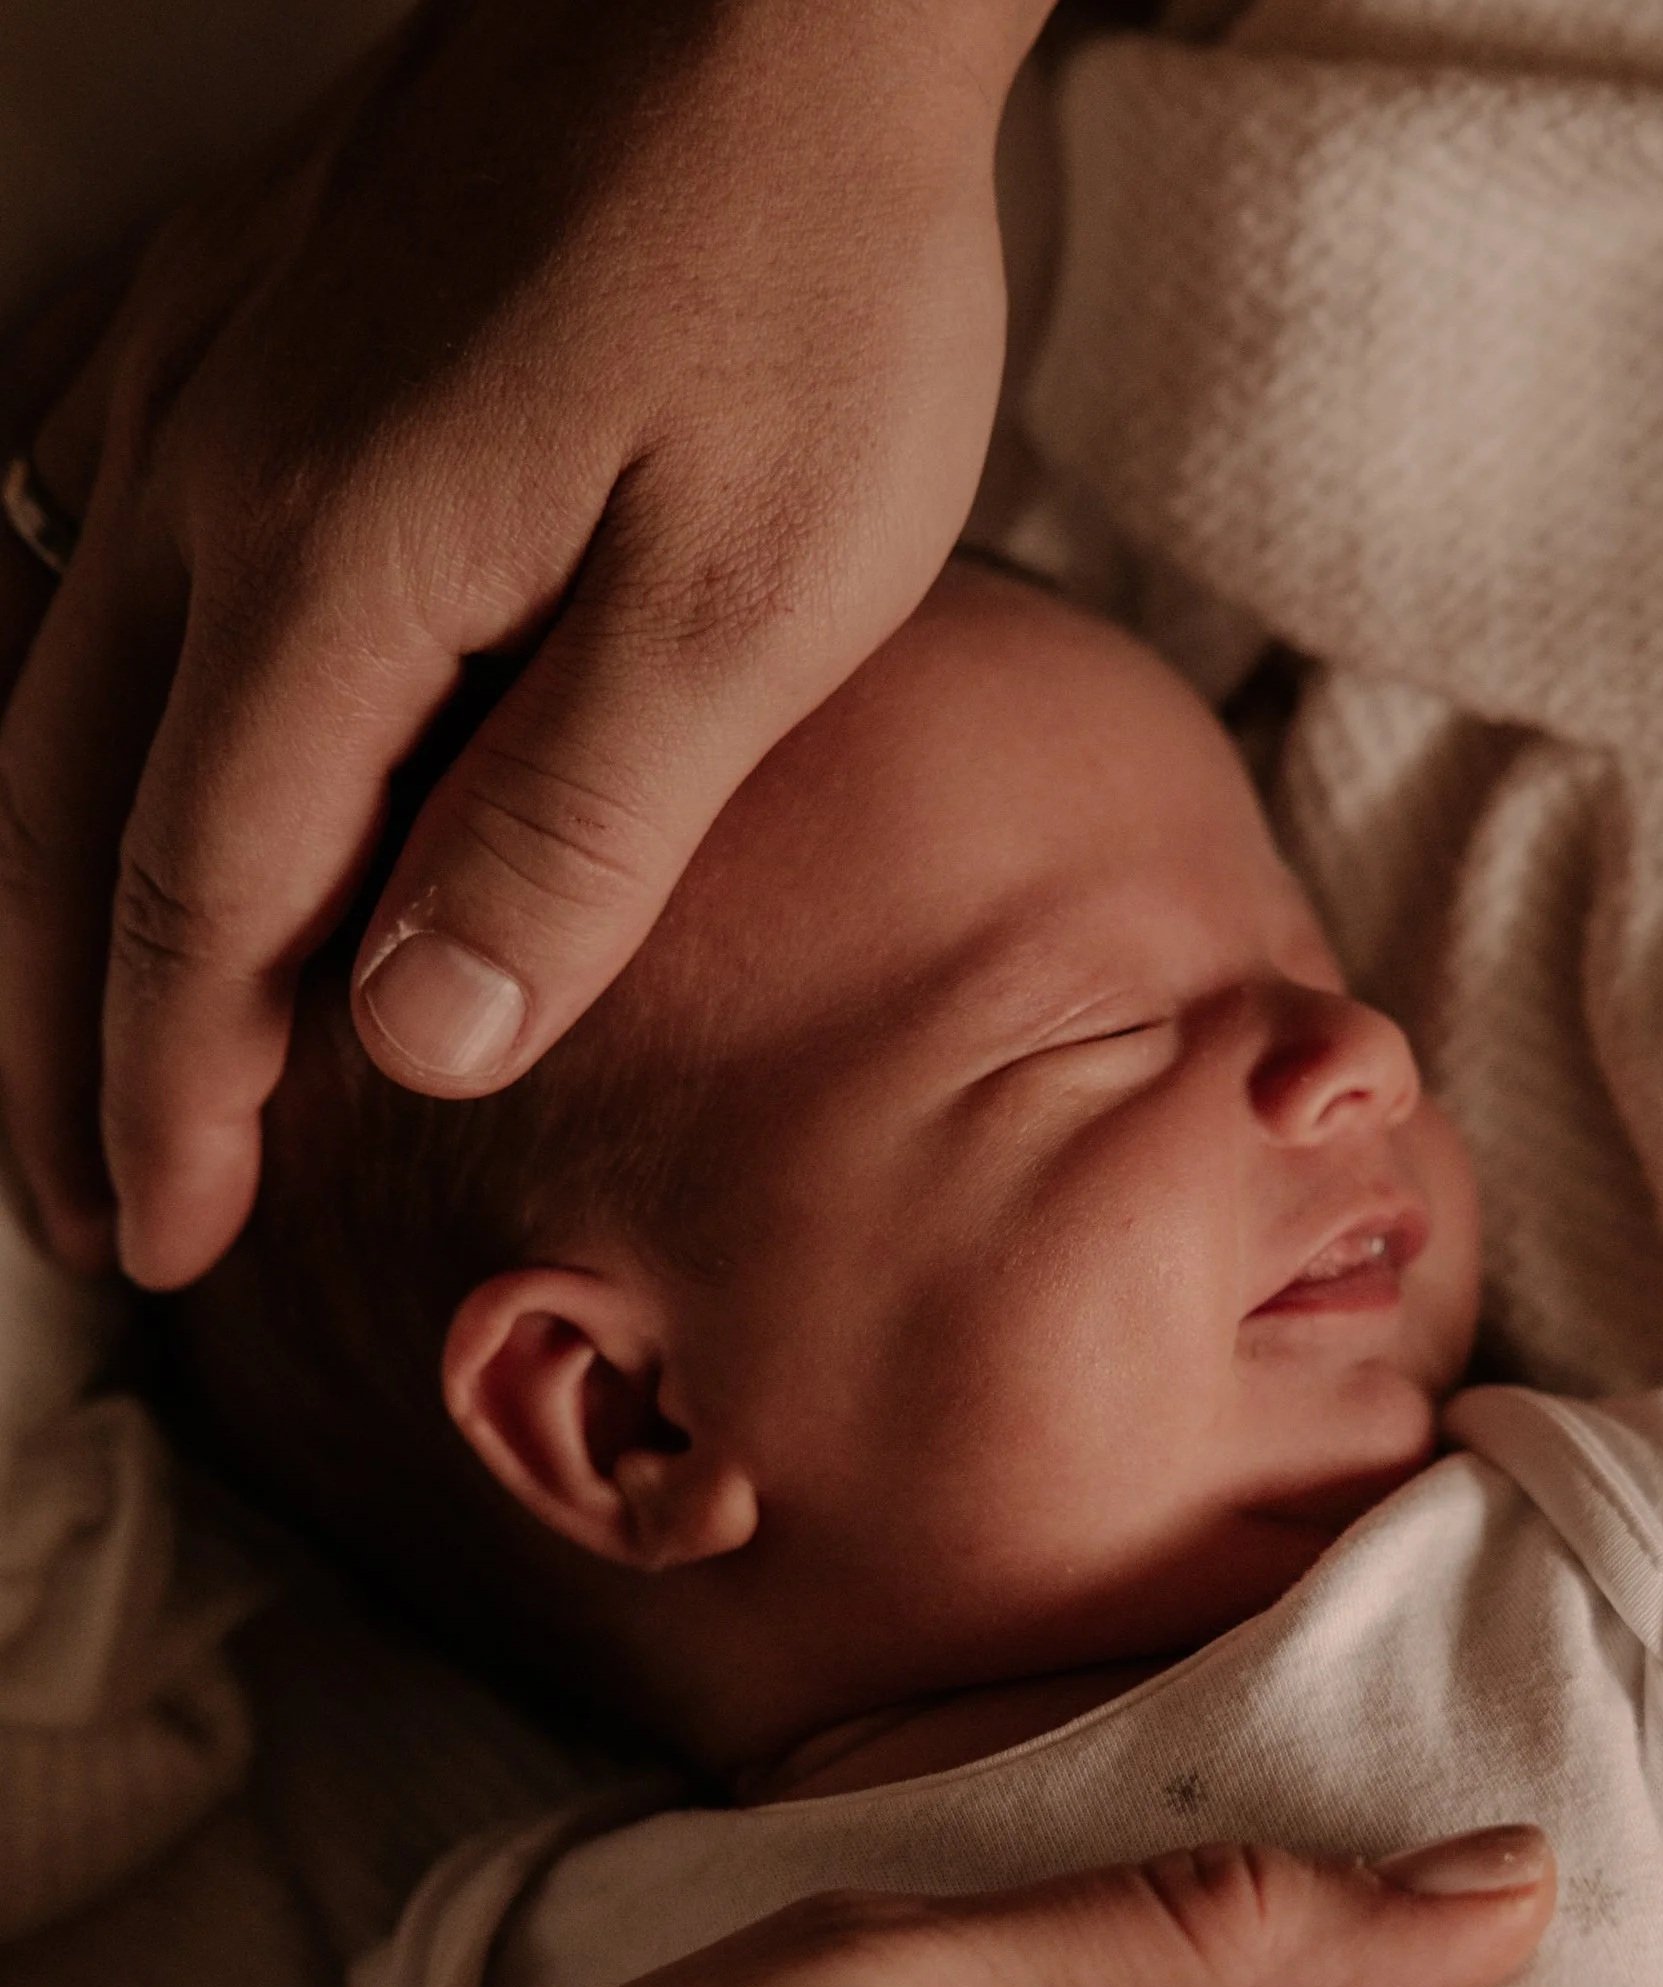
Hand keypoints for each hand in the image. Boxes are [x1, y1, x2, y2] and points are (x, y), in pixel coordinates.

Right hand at [0, 0, 1044, 1286]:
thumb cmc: (806, 289)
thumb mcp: (746, 602)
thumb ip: (574, 824)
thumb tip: (414, 1036)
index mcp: (332, 577)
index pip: (198, 905)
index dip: (168, 1094)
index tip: (159, 1240)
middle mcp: (207, 475)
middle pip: (70, 818)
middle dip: (66, 1039)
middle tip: (80, 1207)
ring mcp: (203, 376)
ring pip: (51, 686)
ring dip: (47, 892)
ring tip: (62, 1036)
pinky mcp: (248, 311)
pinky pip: (84, 537)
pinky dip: (74, 699)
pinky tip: (91, 744)